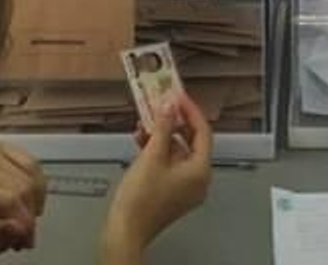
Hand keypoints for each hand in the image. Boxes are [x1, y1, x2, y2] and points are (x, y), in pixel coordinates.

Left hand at [0, 142, 47, 262]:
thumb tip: (18, 228)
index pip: (8, 200)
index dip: (25, 221)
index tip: (25, 241)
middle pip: (21, 187)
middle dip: (29, 214)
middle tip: (24, 236)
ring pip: (29, 175)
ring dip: (34, 202)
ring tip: (24, 220)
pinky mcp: (1, 146)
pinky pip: (32, 164)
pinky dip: (38, 186)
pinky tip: (28, 201)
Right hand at [101, 92, 213, 264]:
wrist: (124, 231)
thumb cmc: (140, 199)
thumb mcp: (152, 155)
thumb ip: (162, 127)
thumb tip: (169, 106)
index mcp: (200, 171)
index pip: (202, 132)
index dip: (190, 111)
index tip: (178, 96)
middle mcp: (198, 180)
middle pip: (191, 141)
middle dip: (174, 122)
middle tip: (161, 104)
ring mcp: (184, 188)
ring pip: (177, 152)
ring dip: (162, 135)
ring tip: (145, 120)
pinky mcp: (170, 192)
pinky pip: (169, 164)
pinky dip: (157, 151)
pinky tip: (141, 139)